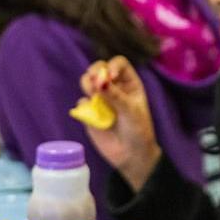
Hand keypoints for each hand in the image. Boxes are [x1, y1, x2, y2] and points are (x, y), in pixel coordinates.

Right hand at [79, 56, 159, 190]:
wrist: (131, 156)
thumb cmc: (138, 131)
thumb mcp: (131, 112)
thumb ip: (115, 96)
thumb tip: (99, 81)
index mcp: (128, 83)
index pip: (118, 63)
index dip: (112, 65)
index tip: (109, 76)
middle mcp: (113, 87)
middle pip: (98, 68)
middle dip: (94, 72)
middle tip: (94, 82)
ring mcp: (100, 99)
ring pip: (86, 82)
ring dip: (87, 85)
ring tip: (93, 96)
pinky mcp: (89, 112)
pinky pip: (81, 103)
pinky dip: (84, 107)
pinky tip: (94, 118)